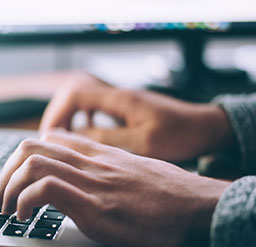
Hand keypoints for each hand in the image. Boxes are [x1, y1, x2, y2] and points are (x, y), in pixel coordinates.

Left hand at [0, 129, 228, 246]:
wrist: (203, 209)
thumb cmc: (175, 197)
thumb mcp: (138, 173)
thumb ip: (111, 172)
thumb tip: (94, 184)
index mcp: (102, 154)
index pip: (51, 138)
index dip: (24, 156)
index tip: (18, 178)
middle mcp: (93, 162)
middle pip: (31, 146)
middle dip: (5, 172)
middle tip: (2, 196)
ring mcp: (93, 182)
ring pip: (31, 162)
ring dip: (7, 187)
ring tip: (7, 209)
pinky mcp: (96, 207)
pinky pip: (45, 189)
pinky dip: (25, 202)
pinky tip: (25, 218)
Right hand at [40, 72, 235, 161]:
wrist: (205, 128)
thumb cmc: (181, 134)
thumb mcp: (143, 143)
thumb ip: (107, 139)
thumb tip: (74, 138)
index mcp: (120, 99)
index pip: (75, 94)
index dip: (57, 113)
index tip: (49, 135)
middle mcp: (118, 96)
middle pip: (74, 95)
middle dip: (58, 116)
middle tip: (50, 141)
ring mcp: (122, 102)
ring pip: (83, 103)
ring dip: (69, 119)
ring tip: (62, 142)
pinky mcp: (126, 111)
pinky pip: (96, 111)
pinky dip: (84, 122)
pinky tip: (85, 139)